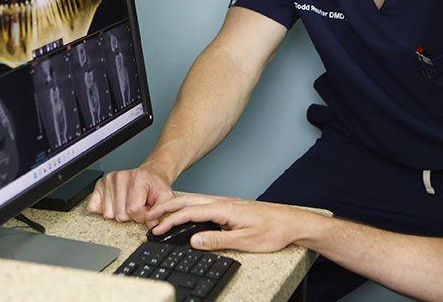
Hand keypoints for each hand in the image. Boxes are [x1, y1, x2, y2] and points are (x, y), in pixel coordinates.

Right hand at [86, 164, 173, 225]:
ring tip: (128, 203)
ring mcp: (108, 180)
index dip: (142, 216)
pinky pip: (94, 208)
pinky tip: (116, 203)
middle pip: (120, 214)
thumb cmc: (155, 186)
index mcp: (137, 178)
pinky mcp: (99, 185)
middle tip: (138, 205)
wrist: (149, 175)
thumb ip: (161, 211)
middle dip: (131, 216)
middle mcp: (120, 177)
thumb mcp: (165, 196)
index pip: (134, 210)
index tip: (147, 210)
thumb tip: (152, 224)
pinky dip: (105, 210)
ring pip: (108, 214)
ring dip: (120, 213)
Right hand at [147, 194, 310, 252]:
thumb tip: (194, 241)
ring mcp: (228, 204)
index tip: (157, 227)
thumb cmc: (273, 230)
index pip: (191, 212)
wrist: (292, 222)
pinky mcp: (232, 208)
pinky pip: (205, 205)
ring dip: (177, 207)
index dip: (171, 220)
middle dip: (167, 208)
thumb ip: (218, 240)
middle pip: (190, 202)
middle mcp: (225, 203)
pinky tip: (187, 214)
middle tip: (149, 216)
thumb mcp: (245, 241)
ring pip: (196, 202)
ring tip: (162, 215)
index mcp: (225, 209)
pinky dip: (190, 208)